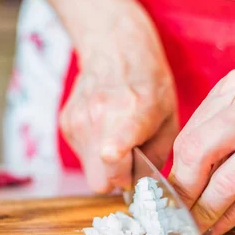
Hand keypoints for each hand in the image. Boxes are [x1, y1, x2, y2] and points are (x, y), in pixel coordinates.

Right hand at [60, 7, 177, 192]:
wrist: (115, 49)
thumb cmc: (149, 84)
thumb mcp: (169, 119)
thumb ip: (157, 158)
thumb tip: (141, 186)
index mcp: (130, 114)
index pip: (111, 151)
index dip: (117, 170)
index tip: (123, 170)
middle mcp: (98, 119)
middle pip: (100, 181)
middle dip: (116, 178)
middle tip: (130, 161)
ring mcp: (77, 122)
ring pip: (91, 172)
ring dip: (105, 164)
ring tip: (118, 136)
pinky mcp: (66, 124)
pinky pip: (83, 156)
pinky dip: (95, 150)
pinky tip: (105, 128)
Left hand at [168, 69, 234, 234]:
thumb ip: (211, 138)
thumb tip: (175, 185)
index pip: (189, 135)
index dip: (174, 172)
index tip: (164, 195)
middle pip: (201, 153)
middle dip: (183, 191)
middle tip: (174, 213)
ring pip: (228, 181)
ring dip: (204, 211)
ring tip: (193, 226)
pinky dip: (230, 217)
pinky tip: (217, 227)